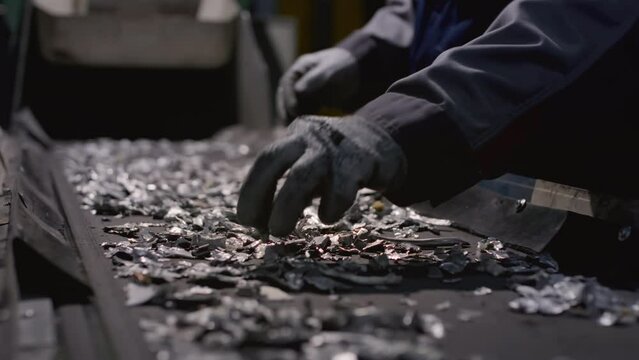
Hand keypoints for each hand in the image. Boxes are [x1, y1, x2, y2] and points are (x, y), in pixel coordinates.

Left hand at [237, 115, 405, 235]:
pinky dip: (330, 207)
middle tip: (264, 229)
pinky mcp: (361, 162)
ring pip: (303, 175)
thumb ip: (285, 189)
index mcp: (293, 138)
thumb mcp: (306, 166)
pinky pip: (341, 189)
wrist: (380, 142)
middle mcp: (311, 138)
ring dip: (287, 206)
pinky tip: (327, 216)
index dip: (251, 191)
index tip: (245, 219)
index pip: (264, 160)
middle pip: (275, 162)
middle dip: (263, 198)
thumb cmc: (334, 163)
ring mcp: (335, 148)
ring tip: (282, 231)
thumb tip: (260, 224)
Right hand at [277, 48, 358, 122]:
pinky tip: (306, 129)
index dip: (288, 98)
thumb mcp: (331, 69)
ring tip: (296, 131)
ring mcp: (303, 92)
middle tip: (290, 125)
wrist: (357, 71)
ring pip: (292, 106)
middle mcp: (297, 80)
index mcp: (299, 68)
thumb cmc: (343, 66)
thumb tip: (297, 90)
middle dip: (286, 111)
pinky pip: (303, 112)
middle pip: (285, 97)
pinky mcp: (311, 102)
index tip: (294, 110)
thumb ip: (315, 78)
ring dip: (292, 117)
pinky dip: (302, 120)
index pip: (287, 84)